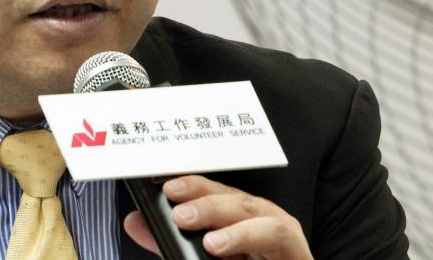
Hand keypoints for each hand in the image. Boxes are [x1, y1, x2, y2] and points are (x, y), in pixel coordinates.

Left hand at [123, 175, 313, 258]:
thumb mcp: (203, 255)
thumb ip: (169, 242)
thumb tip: (135, 222)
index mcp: (237, 214)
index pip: (213, 190)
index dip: (189, 182)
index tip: (160, 181)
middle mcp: (261, 219)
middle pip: (236, 199)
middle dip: (205, 197)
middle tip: (176, 204)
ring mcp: (283, 235)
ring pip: (260, 218)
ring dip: (234, 225)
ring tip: (209, 241)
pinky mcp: (297, 254)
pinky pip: (279, 241)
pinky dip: (249, 239)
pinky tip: (224, 246)